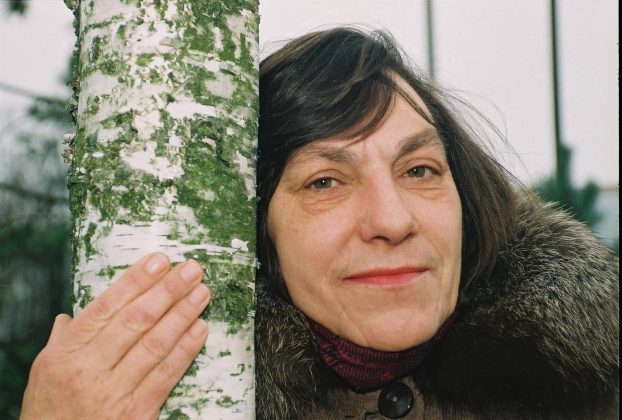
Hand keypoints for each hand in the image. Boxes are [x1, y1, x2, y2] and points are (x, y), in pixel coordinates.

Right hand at [20, 253, 209, 419]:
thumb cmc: (51, 412)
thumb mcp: (44, 373)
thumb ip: (63, 341)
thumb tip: (69, 317)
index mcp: (66, 353)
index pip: (106, 306)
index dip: (136, 280)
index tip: (160, 260)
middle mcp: (89, 369)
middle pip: (136, 320)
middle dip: (168, 290)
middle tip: (192, 269)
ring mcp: (113, 392)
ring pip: (155, 344)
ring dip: (182, 314)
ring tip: (202, 292)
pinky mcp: (136, 414)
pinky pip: (166, 375)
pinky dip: (186, 349)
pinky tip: (200, 328)